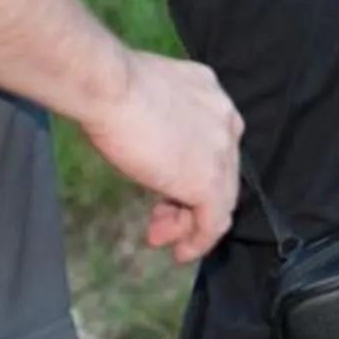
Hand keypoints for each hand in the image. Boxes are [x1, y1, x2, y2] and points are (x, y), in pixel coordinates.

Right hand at [80, 50, 242, 264]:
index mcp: (211, 94)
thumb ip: (160, 115)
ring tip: (160, 237)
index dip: (189, 167)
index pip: (211, 143)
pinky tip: (182, 252)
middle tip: (159, 218)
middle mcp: (226, 121)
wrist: (111, 90)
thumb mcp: (146, 95)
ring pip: (218, 198)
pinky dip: (199, 240)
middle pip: (218, 172)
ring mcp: (222, 153)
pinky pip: (214, 221)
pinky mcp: (209, 182)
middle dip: (188, 199)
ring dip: (189, 222)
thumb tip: (146, 131)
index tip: (164, 184)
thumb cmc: (113, 85)